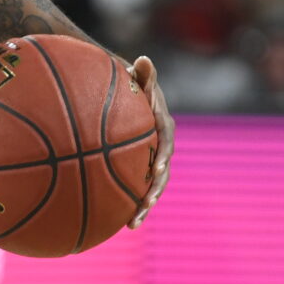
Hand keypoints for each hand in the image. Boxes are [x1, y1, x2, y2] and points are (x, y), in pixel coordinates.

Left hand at [128, 55, 173, 228]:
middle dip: (155, 189)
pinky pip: (136, 187)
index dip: (163, 154)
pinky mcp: (139, 168)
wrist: (124, 96)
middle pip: (162, 171)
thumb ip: (142, 73)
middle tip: (146, 202)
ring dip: (144, 205)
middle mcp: (160, 145)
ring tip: (133, 224)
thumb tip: (145, 60)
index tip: (157, 167)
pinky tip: (117, 223)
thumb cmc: (128, 84)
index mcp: (162, 125)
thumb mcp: (136, 77)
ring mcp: (150, 159)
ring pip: (151, 186)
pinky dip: (129, 204)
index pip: (166, 140)